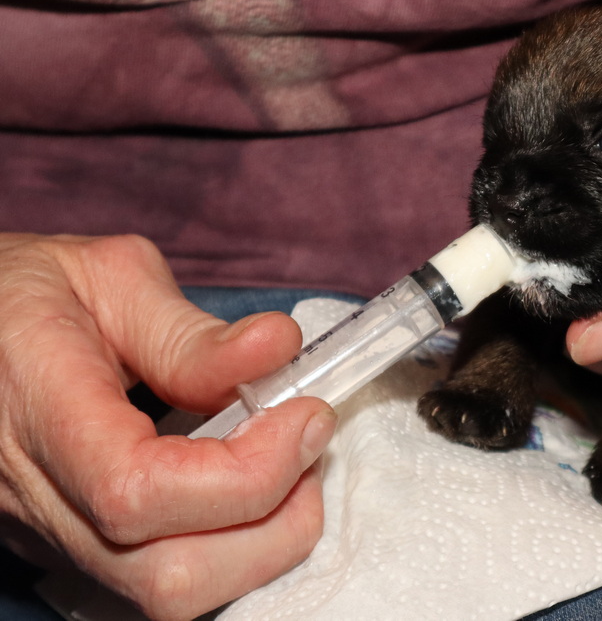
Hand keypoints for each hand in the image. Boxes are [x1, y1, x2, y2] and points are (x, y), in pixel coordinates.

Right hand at [0, 233, 336, 619]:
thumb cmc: (27, 296)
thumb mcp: (107, 278)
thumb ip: (190, 330)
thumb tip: (279, 348)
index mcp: (40, 412)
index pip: (138, 492)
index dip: (247, 471)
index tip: (307, 413)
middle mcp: (37, 498)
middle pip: (168, 577)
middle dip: (274, 522)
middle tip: (308, 439)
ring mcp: (55, 537)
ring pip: (172, 596)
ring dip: (264, 540)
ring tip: (290, 461)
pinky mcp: (78, 550)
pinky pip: (167, 581)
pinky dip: (236, 545)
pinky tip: (251, 482)